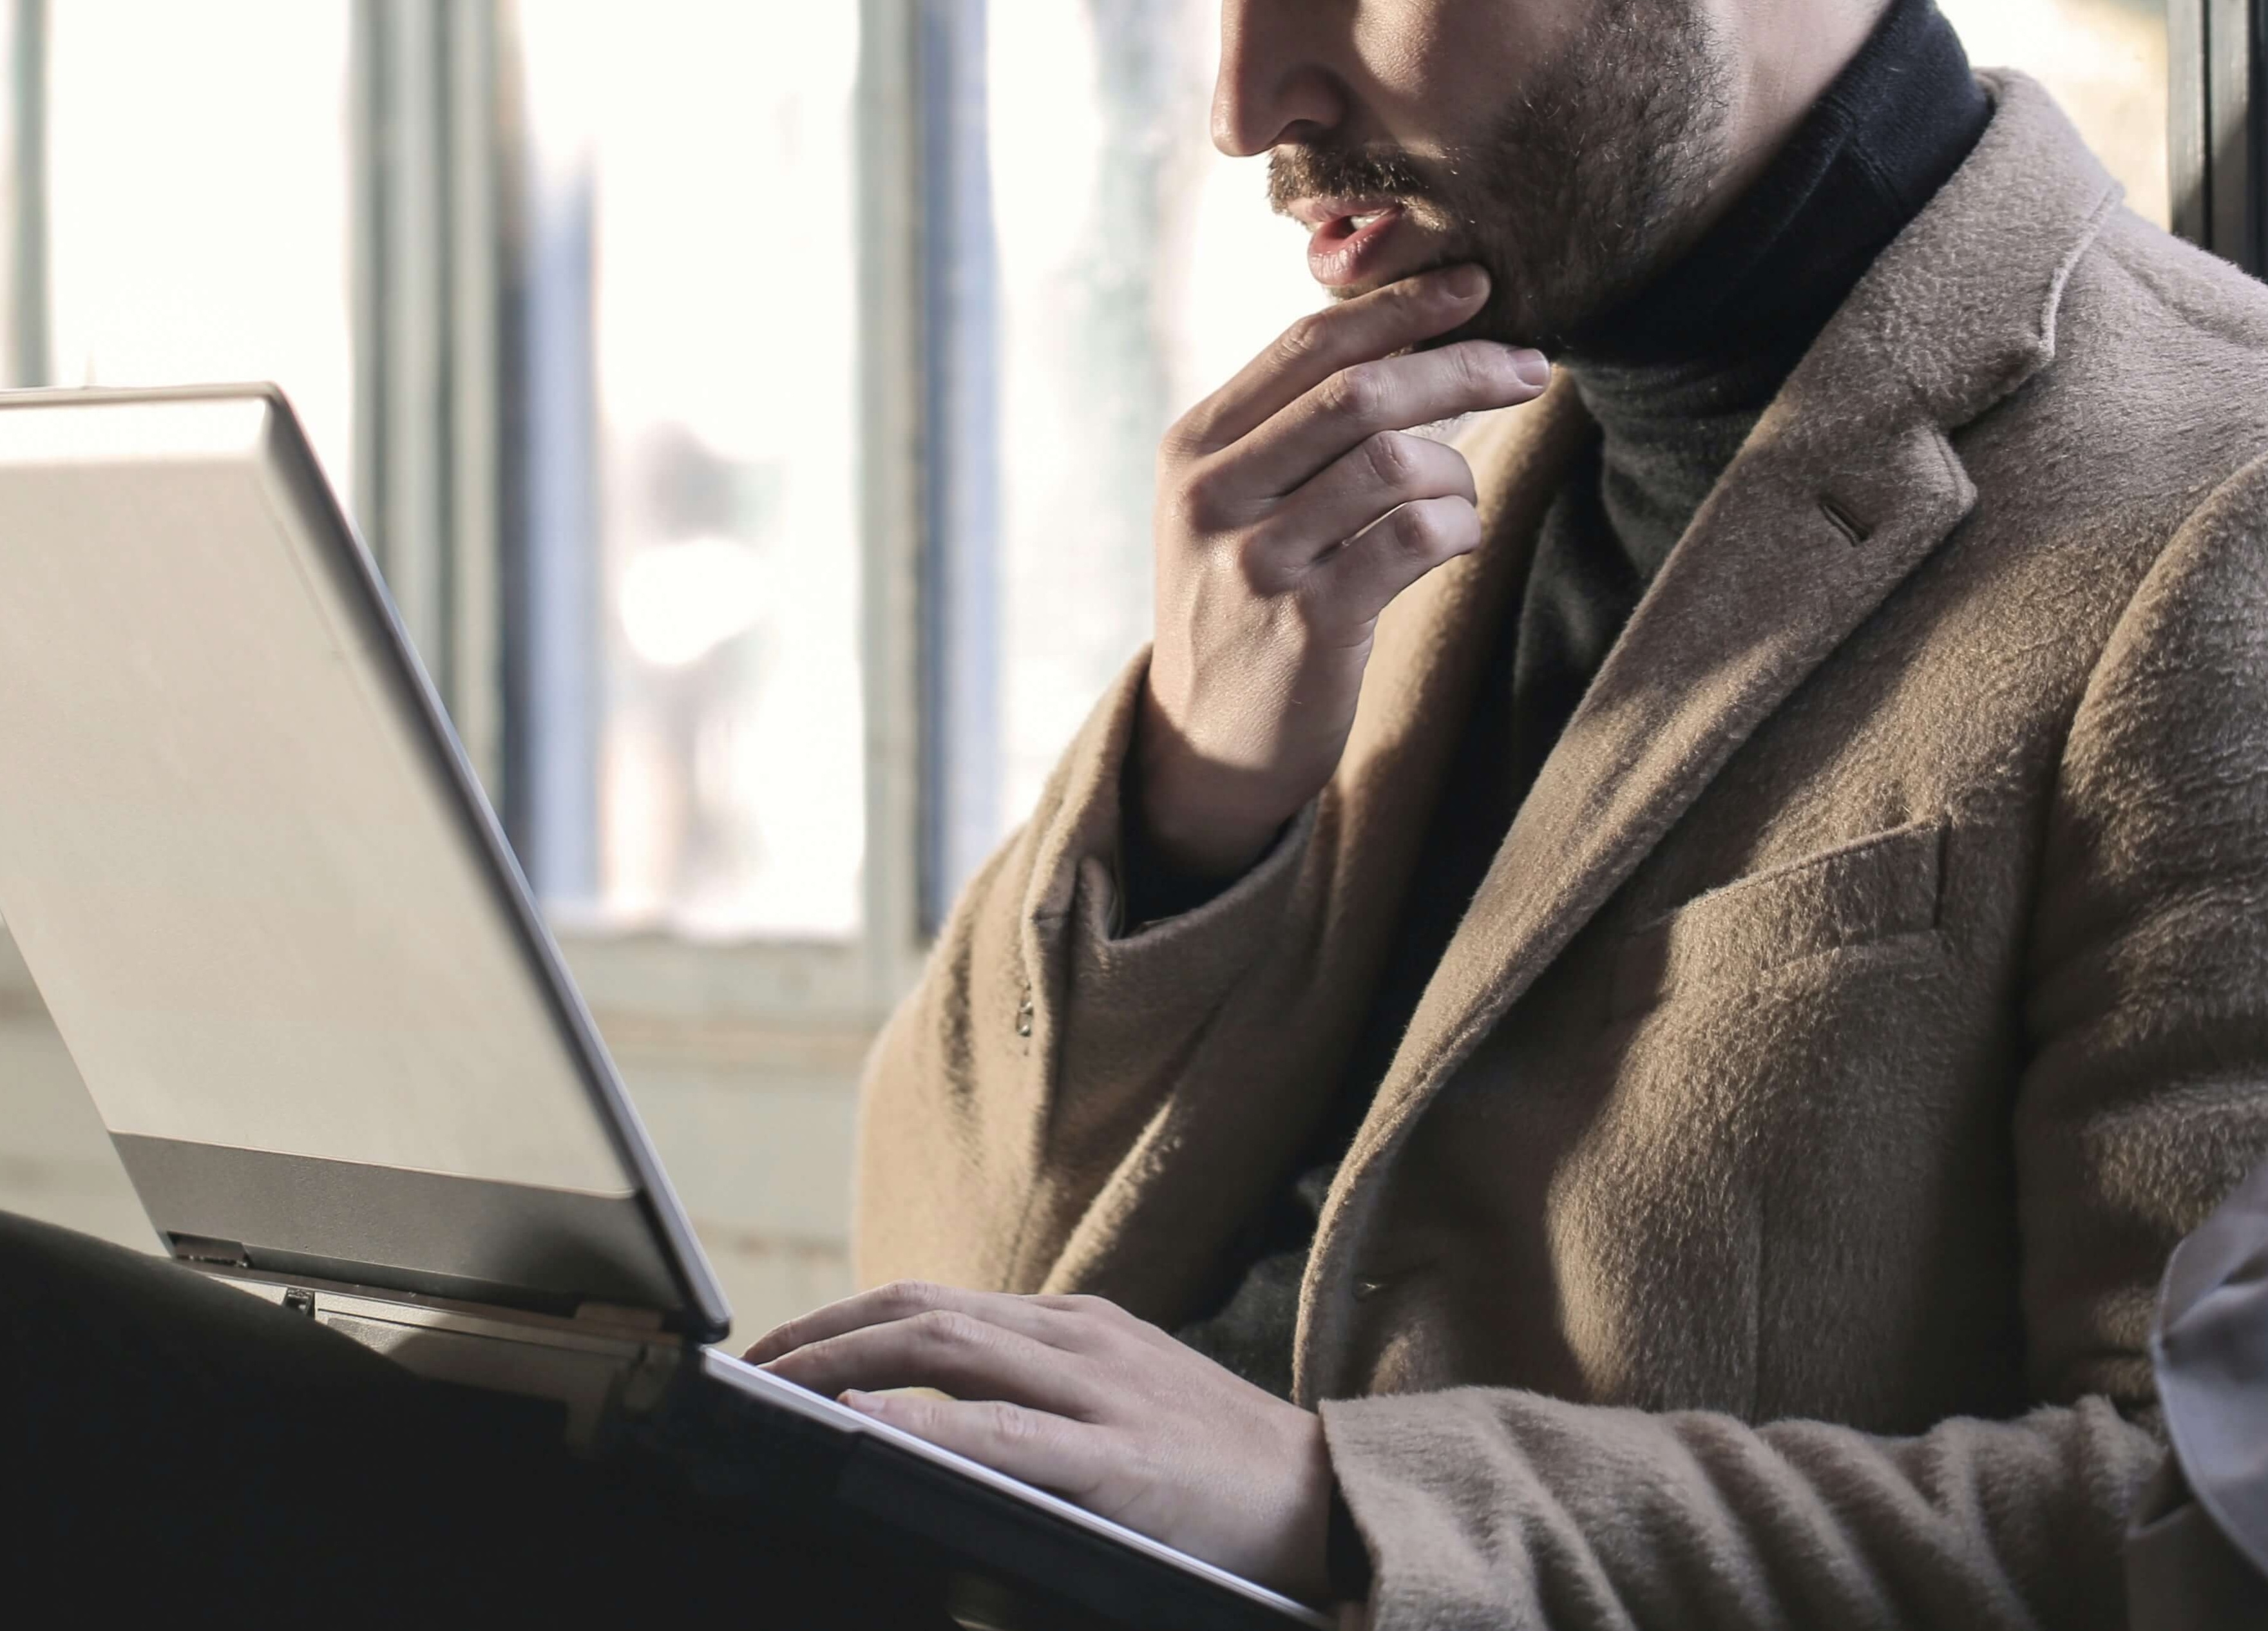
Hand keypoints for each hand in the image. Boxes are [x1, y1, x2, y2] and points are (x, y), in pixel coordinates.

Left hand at [746, 1281, 1337, 1605]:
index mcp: (1078, 1327)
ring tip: (777, 1392)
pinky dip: (926, 1424)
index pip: (937, 1300)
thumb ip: (1043, 1400)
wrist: (1335, 1500)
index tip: (783, 1346)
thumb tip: (939, 1421)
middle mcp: (1080, 1339)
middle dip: (824, 1332)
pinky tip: (867, 1429)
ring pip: (949, 1348)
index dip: (848, 1314)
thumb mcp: (1127, 1403)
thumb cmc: (1223, 1466)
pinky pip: (1005, 1433)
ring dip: (847, 1364)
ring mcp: (1102, 1392)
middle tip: (750, 1370)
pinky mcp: (1121, 1460)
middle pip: (924, 1310)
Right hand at [1138, 264, 1551, 877]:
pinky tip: (1455, 541)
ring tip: (1461, 499)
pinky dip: (1459, 528)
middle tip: (1531, 367)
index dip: (1401, 306)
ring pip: (1395, 462)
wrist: (1208, 742)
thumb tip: (1411, 336)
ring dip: (1457, 471)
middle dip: (1460, 366)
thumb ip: (1291, 429)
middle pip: (1360, 391)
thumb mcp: (1232, 507)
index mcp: (1194, 447)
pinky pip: (1415, 538)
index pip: (1308, 344)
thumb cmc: (1244, 605)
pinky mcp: (1308, 624)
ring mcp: (1257, 561)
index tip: (1475, 286)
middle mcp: (1214, 495)